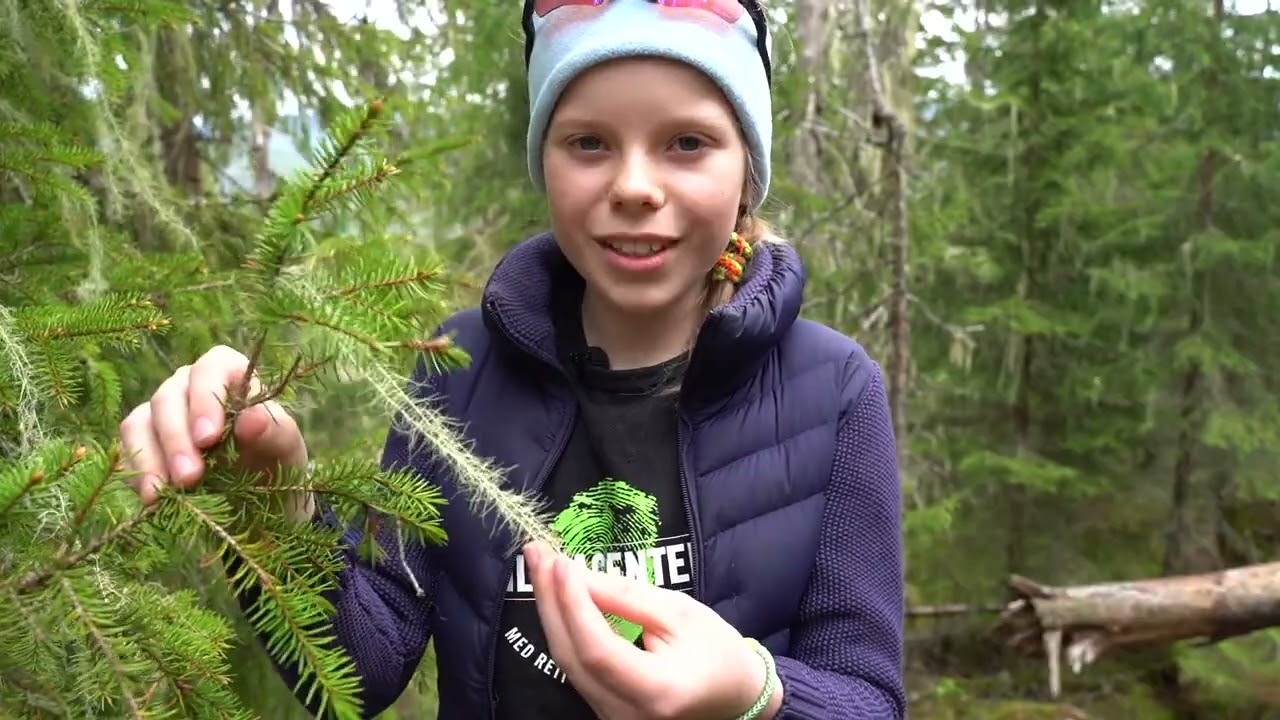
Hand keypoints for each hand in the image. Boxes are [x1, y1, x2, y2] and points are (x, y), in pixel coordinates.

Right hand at [118, 345, 310, 519]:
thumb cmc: (275, 455)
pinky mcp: (143, 439)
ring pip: (140, 423)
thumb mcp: (283, 446)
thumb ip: (272, 430)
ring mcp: (161, 411)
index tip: (209, 439)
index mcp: (229, 371)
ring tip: (163, 493)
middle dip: (177, 441)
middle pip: (169, 399)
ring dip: (151, 459)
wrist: (261, 492)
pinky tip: (152, 498)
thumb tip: (251, 419)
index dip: (205, 400)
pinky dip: (138, 473)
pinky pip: (129, 449)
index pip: (210, 369)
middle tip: (190, 477)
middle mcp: (189, 384)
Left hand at [524, 541, 780, 719]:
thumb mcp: (680, 613)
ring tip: (541, 567)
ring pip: (567, 663)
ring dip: (551, 611)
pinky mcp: (604, 710)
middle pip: (571, 657)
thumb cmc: (716, 652)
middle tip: (537, 554)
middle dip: (550, 601)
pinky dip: (565, 629)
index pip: (598, 650)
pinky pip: (575, 667)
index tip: (560, 562)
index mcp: (657, 692)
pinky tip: (558, 598)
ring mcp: (611, 718)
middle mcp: (626, 714)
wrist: (735, 696)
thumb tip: (576, 574)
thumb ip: (626, 597)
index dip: (574, 605)